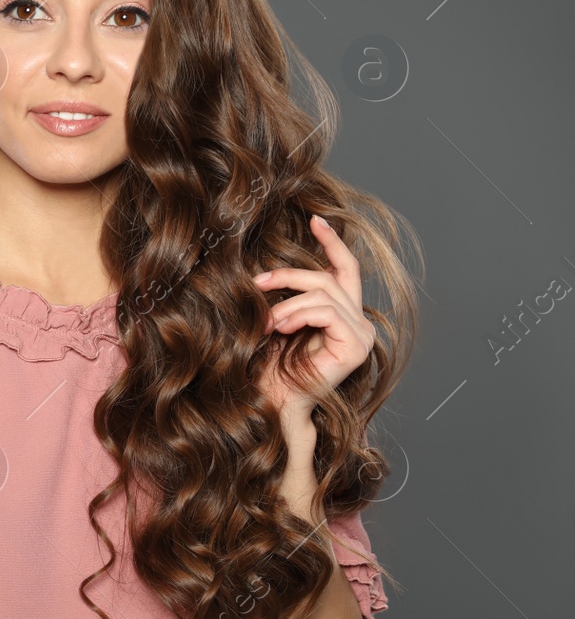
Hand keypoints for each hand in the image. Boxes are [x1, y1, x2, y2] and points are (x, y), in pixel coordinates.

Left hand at [252, 214, 375, 445]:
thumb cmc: (269, 363)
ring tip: (267, 323)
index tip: (316, 219)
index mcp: (342, 313)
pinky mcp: (357, 346)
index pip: (344, 269)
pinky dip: (298, 314)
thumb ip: (285, 295)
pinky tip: (281, 328)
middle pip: (330, 277)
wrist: (271, 399)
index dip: (332, 242)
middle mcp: (358, 321)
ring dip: (287, 304)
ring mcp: (361, 334)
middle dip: (289, 274)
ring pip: (324, 294)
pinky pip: (327, 311)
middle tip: (257, 283)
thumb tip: (270, 265)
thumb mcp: (276, 318)